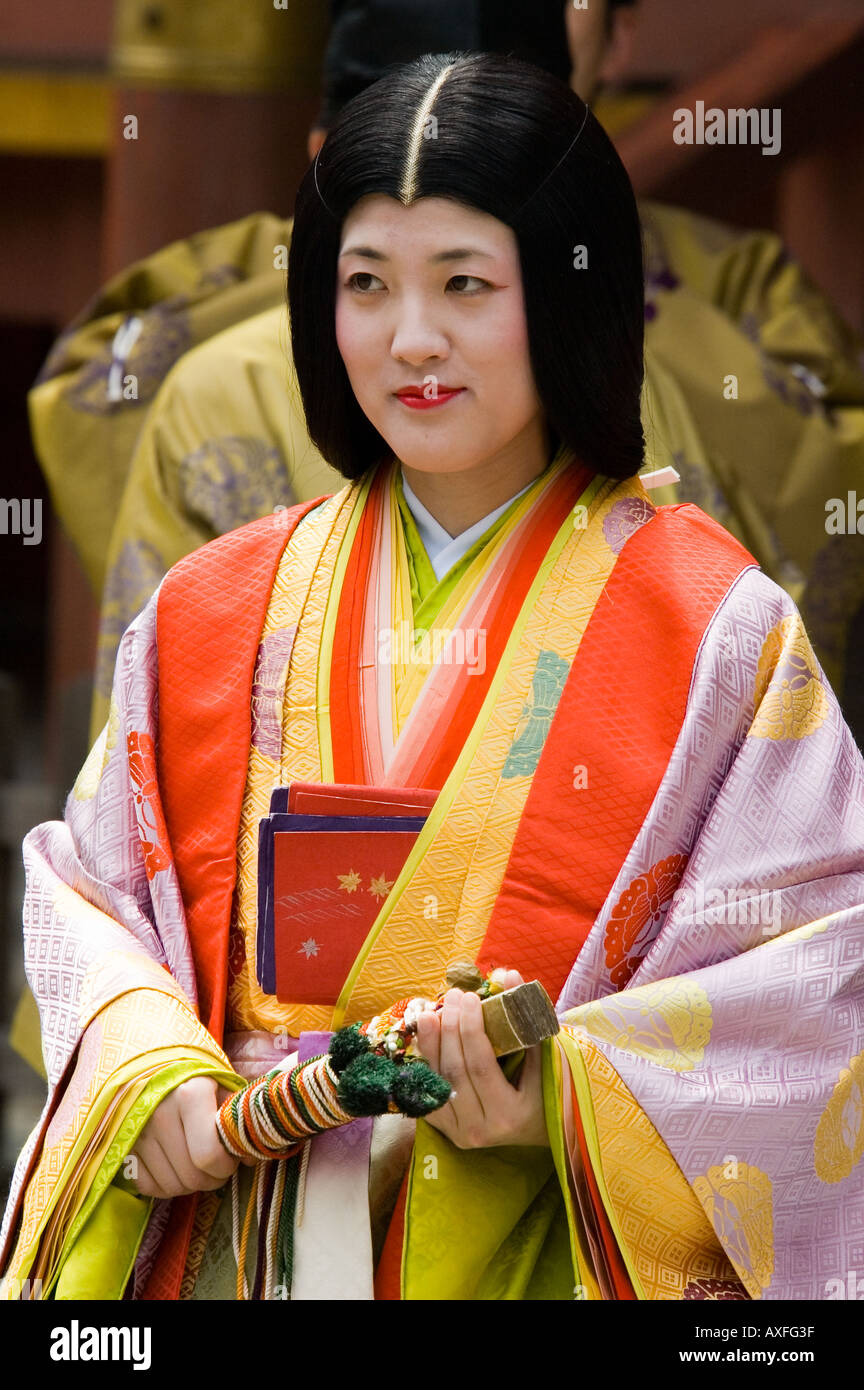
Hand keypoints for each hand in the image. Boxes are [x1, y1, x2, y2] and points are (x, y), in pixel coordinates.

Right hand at [128, 1077, 240, 1198]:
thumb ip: (238, 1121)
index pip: (209, 1155)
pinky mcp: (123, 1144)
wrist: (155, 1064)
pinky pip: (148, 1186)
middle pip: (192, 1176)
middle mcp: (159, 1112)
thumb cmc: (197, 1078)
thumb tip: (251, 1157)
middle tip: (220, 1165)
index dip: (226, 1165)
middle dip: (213, 1178)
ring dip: (192, 1185)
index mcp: (190, 1093)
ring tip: (200, 1165)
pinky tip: (178, 1169)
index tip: (233, 1158)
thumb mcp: (223, 1086)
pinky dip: (167, 1186)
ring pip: (172, 1185)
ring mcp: (137, 1131)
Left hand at [414, 970, 548, 1148]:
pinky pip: (428, 1092)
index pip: (481, 1065)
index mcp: (510, 1115)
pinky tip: (425, 1037)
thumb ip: (528, 1017)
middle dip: (450, 1026)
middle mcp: (481, 1130)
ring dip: (431, 1041)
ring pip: (437, 1080)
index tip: (470, 997)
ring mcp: (460, 1134)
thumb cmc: (547, 1089)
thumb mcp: (546, 1057)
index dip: (471, 1028)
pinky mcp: (447, 1131)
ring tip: (431, 1010)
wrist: (537, 1128)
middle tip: (452, 995)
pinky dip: (425, 1062)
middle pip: (455, 1070)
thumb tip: (508, 975)